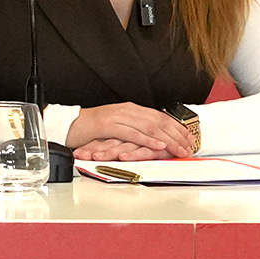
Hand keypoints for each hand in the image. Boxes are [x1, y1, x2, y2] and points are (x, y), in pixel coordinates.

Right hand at [67, 103, 193, 158]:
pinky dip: (148, 140)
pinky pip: (133, 134)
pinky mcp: (110, 126)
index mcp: (132, 109)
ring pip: (150, 127)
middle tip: (190, 145)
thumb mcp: (117, 128)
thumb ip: (134, 130)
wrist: (69, 125)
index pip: (160, 117)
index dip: (176, 127)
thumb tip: (151, 139)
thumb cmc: (92, 129)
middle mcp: (128, 110)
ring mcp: (119, 117)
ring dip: (168, 139)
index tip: (189, 137)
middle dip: (177, 134)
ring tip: (180, 148)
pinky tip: (159, 146)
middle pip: (159, 121)